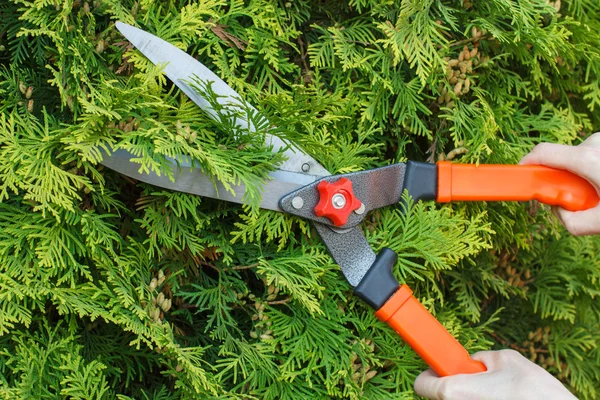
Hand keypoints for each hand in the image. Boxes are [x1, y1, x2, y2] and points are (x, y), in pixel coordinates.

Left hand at [414, 349, 576, 399]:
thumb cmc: (533, 390)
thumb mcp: (505, 359)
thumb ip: (481, 359)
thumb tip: (475, 361)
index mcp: (454, 391)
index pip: (422, 384)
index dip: (431, 371)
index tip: (439, 366)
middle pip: (442, 394)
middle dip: (455, 383)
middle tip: (475, 378)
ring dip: (471, 394)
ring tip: (495, 391)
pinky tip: (501, 399)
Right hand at [519, 132, 599, 235]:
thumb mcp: (598, 224)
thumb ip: (569, 221)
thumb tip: (558, 209)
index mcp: (587, 159)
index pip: (542, 153)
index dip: (525, 164)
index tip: (520, 177)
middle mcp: (595, 144)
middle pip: (561, 158)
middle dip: (561, 179)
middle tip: (575, 199)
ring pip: (577, 157)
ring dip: (580, 176)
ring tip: (598, 194)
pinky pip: (590, 156)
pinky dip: (592, 172)